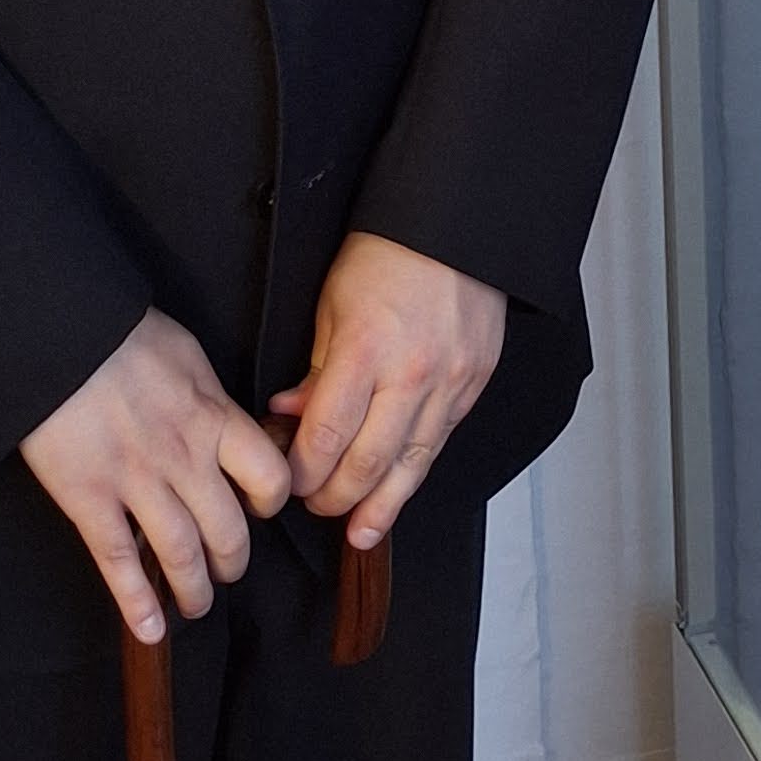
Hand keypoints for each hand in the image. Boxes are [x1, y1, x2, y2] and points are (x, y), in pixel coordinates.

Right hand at [20, 309, 290, 643]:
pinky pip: (119, 561)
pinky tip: (148, 630)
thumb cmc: (120, 333)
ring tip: (195, 605)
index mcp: (214, 419)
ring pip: (180, 555)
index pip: (269, 477)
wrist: (56, 334)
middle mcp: (184, 459)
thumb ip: (209, 397)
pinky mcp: (89, 499)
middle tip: (226, 569)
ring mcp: (135, 483)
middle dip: (232, 561)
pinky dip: (135, 603)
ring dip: (193, 591)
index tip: (259, 507)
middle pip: (227, 530)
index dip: (271, 501)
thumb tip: (223, 421)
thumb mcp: (186, 354)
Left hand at [271, 231, 506, 550]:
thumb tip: (291, 415)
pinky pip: (440, 443)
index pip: (326, 435)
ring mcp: (448, 384)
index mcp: (365, 350)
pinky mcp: (472, 386)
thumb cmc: (388, 255)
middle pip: (367, 462)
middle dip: (336, 496)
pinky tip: (401, 490)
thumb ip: (315, 370)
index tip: (287, 485)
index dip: (303, 471)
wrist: (455, 228)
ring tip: (362, 532)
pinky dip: (416, 473)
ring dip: (382, 505)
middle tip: (317, 507)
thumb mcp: (332, 305)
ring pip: (411, 465)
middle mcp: (410, 375)